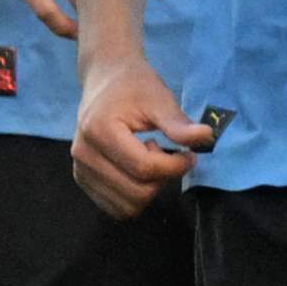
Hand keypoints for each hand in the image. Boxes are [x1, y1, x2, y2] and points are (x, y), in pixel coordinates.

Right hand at [73, 53, 216, 219]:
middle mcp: (84, 154)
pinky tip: (136, 170)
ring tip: (149, 160)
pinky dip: (134, 196)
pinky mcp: (81, 179)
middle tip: (167, 155)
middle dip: (162, 179)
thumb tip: (206, 137)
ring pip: (126, 206)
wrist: (104, 78)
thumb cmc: (133, 85)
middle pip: (136, 192)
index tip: (190, 155)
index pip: (144, 168)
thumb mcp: (159, 98)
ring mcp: (80, 169)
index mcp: (100, 131)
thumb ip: (178, 124)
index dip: (175, 167)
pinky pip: (114, 206)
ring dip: (147, 190)